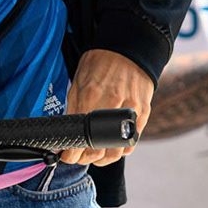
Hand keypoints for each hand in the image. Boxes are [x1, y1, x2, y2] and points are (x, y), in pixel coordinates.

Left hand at [65, 49, 153, 166]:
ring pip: (116, 152)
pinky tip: (112, 146)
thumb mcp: (79, 82)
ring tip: (95, 156)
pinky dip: (121, 149)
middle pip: (97, 152)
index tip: (66, 156)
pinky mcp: (143, 112)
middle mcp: (111, 105)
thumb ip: (72, 108)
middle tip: (79, 156)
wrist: (128, 47)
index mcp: (91, 96)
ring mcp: (130, 110)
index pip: (78, 139)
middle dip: (84, 159)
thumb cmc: (100, 63)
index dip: (70, 155)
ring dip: (103, 159)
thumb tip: (64, 132)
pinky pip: (132, 142)